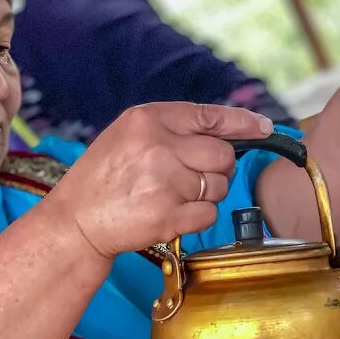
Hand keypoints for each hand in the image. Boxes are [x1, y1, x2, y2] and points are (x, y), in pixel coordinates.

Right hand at [49, 102, 272, 258]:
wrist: (75, 221)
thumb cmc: (103, 178)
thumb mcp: (128, 136)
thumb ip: (171, 129)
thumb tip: (227, 132)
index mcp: (147, 120)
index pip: (209, 116)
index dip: (242, 123)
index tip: (264, 128)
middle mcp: (158, 146)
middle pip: (222, 155)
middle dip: (217, 168)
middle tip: (193, 177)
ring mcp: (164, 182)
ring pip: (218, 186)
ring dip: (205, 195)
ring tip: (173, 196)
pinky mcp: (168, 216)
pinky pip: (209, 214)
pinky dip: (197, 218)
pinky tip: (172, 214)